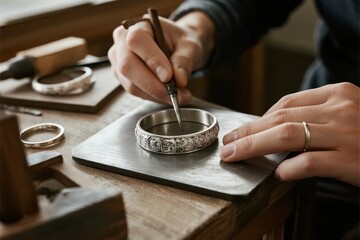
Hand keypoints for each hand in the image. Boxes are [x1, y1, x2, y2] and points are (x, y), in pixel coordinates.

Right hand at [108, 11, 214, 104]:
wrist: (177, 47)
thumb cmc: (181, 42)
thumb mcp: (190, 45)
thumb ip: (184, 60)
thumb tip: (179, 79)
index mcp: (139, 25)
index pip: (136, 41)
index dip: (151, 60)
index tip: (169, 76)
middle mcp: (123, 42)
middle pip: (128, 66)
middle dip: (153, 86)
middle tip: (176, 94)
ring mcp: (119, 61)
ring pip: (131, 84)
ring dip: (156, 95)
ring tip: (179, 95)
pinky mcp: (123, 78)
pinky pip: (136, 92)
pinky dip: (154, 97)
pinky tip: (169, 95)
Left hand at [220, 83, 359, 185]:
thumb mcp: (347, 113)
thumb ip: (316, 115)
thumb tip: (274, 127)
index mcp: (338, 93)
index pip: (287, 102)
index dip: (259, 118)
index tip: (243, 130)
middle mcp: (341, 108)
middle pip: (280, 117)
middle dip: (248, 131)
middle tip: (228, 143)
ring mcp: (347, 133)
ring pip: (287, 135)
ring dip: (254, 146)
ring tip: (235, 155)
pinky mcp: (352, 160)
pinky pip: (310, 162)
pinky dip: (289, 169)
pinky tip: (278, 175)